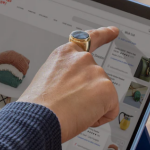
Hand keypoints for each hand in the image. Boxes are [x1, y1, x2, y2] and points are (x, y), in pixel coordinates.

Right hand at [18, 26, 119, 141]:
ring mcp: (96, 72)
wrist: (38, 118)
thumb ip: (66, 77)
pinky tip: (82, 117)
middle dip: (89, 95)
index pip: (88, 39)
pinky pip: (110, 110)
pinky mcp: (107, 89)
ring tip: (70, 110)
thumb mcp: (47, 80)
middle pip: (97, 79)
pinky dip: (99, 119)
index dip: (104, 34)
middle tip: (68, 105)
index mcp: (65, 54)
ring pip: (103, 97)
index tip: (113, 31)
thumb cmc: (36, 106)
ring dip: (91, 108)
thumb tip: (77, 93)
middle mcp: (82, 59)